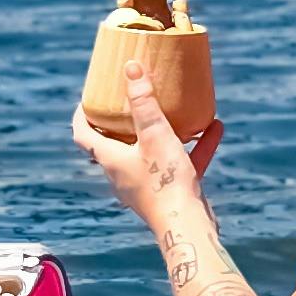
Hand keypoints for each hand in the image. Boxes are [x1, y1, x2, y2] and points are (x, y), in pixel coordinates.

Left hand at [72, 62, 222, 225]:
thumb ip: (143, 101)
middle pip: (113, 142)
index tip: (88, 96)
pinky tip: (214, 128)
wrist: (188, 228)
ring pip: (150, 151)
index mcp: (110, 159)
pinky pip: (179, 163)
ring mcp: (146, 184)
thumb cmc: (164, 182)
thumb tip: (130, 67)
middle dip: (121, 119)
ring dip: (162, 130)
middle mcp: (123, 173)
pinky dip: (193, 147)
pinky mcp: (169, 192)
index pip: (83, 134)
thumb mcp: (154, 134)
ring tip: (174, 108)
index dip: (81, 115)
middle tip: (129, 97)